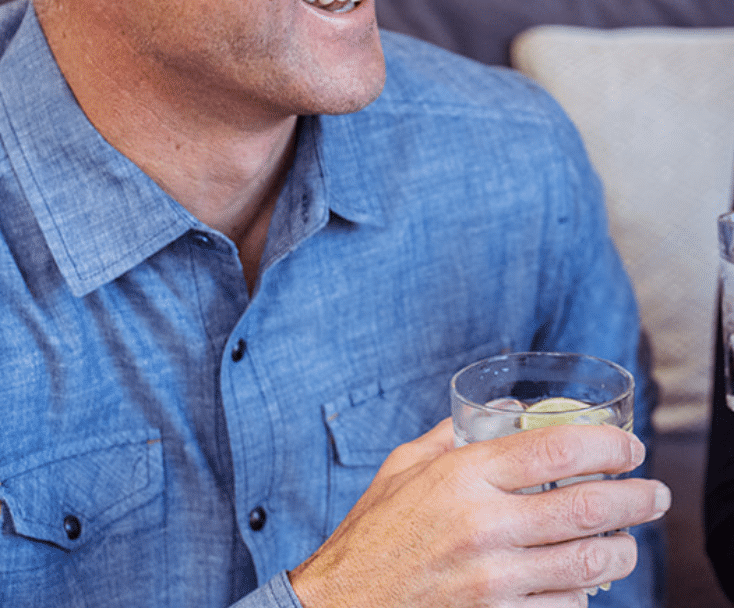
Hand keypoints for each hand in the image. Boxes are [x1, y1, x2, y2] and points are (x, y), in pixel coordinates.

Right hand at [288, 417, 669, 606]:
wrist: (345, 602)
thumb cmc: (373, 532)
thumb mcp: (402, 467)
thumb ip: (451, 434)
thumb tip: (505, 410)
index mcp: (461, 476)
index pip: (553, 450)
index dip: (604, 446)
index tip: (627, 448)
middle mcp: (483, 524)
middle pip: (586, 507)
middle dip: (635, 498)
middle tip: (653, 493)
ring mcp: (494, 578)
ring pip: (588, 562)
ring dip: (623, 550)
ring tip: (629, 540)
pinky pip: (565, 606)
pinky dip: (584, 592)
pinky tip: (585, 580)